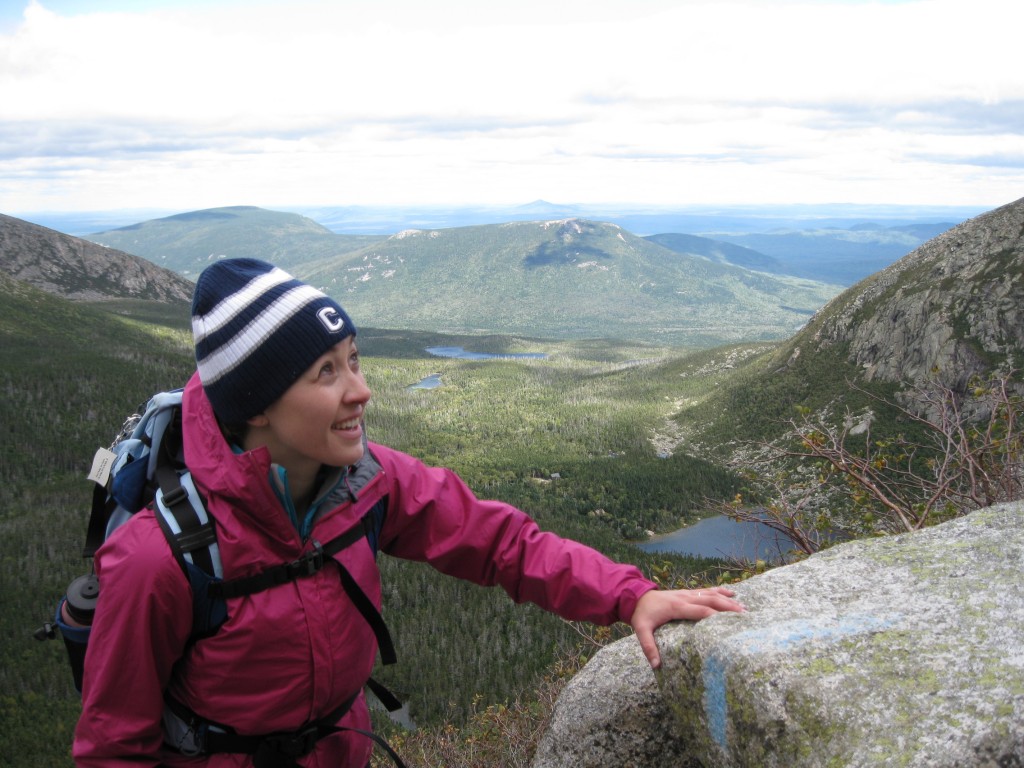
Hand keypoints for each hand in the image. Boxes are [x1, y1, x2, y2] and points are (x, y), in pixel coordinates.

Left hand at [630, 587, 744, 668]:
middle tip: (744, 615)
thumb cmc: (641, 615)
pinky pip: (707, 590)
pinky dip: (720, 590)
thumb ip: (648, 647)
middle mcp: (684, 597)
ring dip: (728, 599)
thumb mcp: (641, 631)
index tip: (730, 623)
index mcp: (676, 607)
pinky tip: (733, 592)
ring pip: (711, 594)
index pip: (699, 611)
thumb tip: (656, 665)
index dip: (715, 615)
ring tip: (744, 607)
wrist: (636, 596)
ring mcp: (687, 593)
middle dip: (728, 607)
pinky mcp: (688, 592)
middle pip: (710, 600)